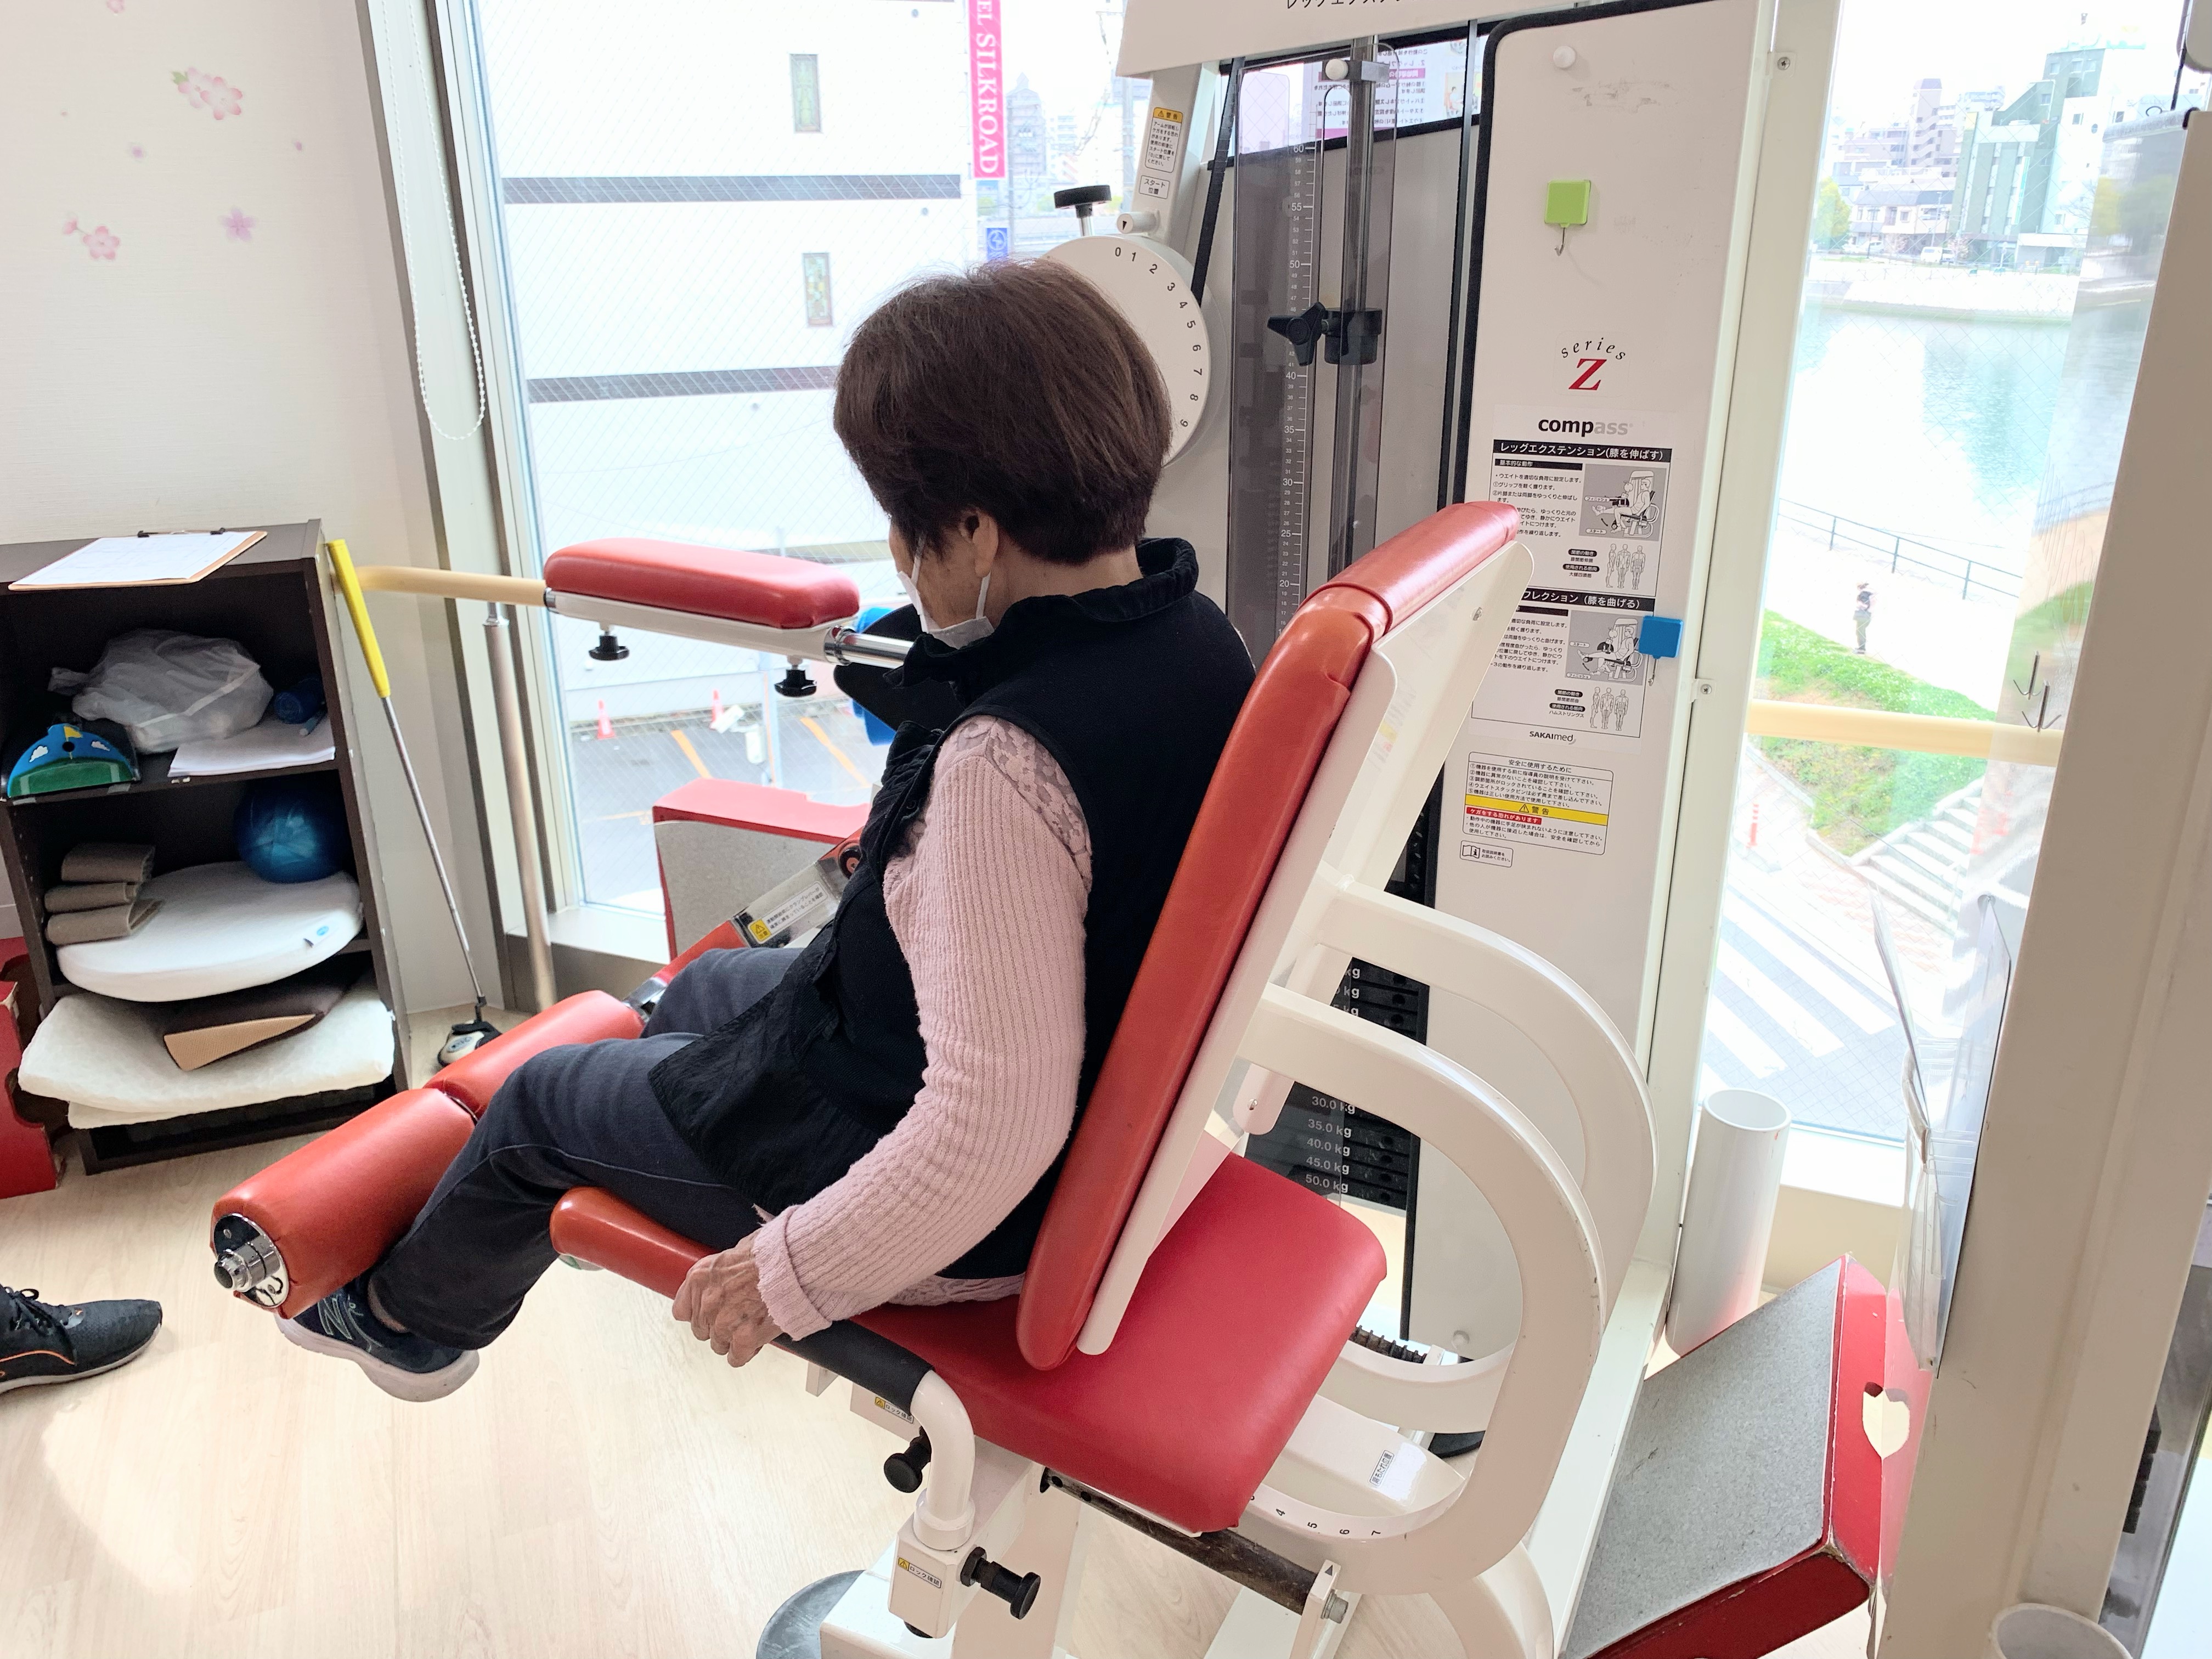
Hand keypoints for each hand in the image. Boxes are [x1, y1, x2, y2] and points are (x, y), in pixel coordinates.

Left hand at [671, 1237, 781, 1367]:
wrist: (793, 1266)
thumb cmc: (770, 1254)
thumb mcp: (737, 1250)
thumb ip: (723, 1269)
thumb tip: (728, 1273)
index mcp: (700, 1278)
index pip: (681, 1310)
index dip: (698, 1312)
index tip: (708, 1312)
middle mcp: (707, 1303)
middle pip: (701, 1330)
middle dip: (718, 1325)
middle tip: (737, 1316)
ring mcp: (723, 1323)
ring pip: (718, 1345)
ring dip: (732, 1339)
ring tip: (750, 1326)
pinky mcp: (743, 1339)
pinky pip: (736, 1358)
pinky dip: (746, 1352)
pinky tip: (755, 1341)